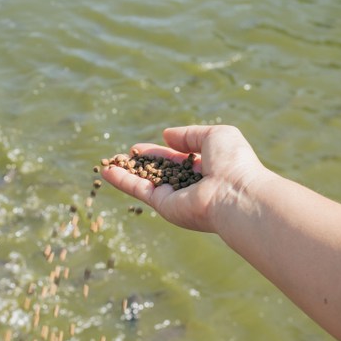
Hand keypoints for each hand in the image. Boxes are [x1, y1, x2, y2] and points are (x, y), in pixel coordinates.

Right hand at [100, 125, 267, 232]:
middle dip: (142, 164)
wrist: (235, 193)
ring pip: (146, 182)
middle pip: (160, 172)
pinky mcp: (163, 205)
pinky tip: (106, 171)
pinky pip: (139, 190)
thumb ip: (190, 134)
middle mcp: (190, 185)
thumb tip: (167, 136)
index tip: (143, 147)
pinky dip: (122, 180)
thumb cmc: (233, 162)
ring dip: (126, 173)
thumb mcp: (215, 135)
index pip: (178, 159)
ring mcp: (176, 197)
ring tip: (107, 162)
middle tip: (125, 155)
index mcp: (206, 169)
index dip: (161, 152)